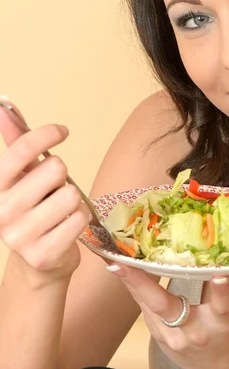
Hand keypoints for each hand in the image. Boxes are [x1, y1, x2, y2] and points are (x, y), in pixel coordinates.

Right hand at [0, 105, 89, 285]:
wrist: (38, 259)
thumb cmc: (33, 208)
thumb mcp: (22, 174)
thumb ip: (16, 142)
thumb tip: (5, 108)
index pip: (21, 149)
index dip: (46, 134)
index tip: (62, 131)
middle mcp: (1, 211)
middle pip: (55, 168)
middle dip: (62, 175)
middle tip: (53, 190)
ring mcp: (19, 236)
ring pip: (71, 195)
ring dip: (74, 199)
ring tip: (61, 210)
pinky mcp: (42, 255)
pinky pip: (79, 219)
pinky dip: (81, 218)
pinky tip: (68, 226)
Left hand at [108, 264, 228, 368]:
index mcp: (224, 321)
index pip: (224, 305)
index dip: (223, 291)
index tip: (220, 276)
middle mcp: (196, 329)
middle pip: (169, 308)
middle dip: (144, 285)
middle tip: (123, 264)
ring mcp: (174, 336)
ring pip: (149, 307)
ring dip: (131, 283)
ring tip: (114, 262)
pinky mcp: (160, 336)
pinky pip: (144, 308)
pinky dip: (134, 287)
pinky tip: (120, 269)